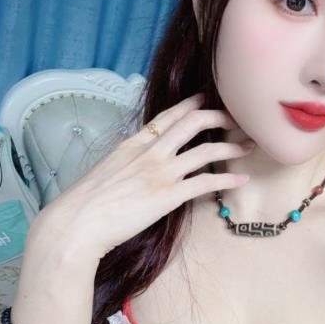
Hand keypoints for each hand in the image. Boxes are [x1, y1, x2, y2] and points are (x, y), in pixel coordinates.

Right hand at [29, 93, 254, 261]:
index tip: (208, 99)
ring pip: (206, 150)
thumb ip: (126, 162)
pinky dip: (227, 180)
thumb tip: (135, 165)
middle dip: (221, 117)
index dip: (192, 104)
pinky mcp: (168, 197)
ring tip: (248, 147)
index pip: (169, 115)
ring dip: (231, 147)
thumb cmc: (84, 203)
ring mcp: (160, 173)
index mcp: (133, 143)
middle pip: (194, 123)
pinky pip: (206, 184)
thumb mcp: (105, 170)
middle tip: (238, 120)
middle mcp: (150, 152)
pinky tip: (242, 179)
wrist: (76, 223)